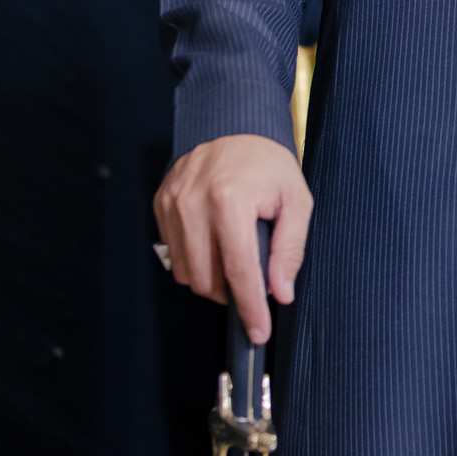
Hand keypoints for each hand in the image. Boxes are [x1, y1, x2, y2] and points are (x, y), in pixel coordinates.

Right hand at [154, 134, 312, 344]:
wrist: (232, 122)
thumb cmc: (268, 163)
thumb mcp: (295, 199)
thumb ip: (289, 249)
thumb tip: (281, 292)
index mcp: (230, 200)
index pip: (239, 270)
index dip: (250, 308)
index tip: (258, 332)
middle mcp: (194, 203)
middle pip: (207, 280)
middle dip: (232, 293)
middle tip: (252, 282)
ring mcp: (172, 204)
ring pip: (186, 273)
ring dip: (212, 279)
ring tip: (234, 257)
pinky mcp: (161, 204)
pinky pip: (174, 254)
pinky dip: (196, 259)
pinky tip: (214, 241)